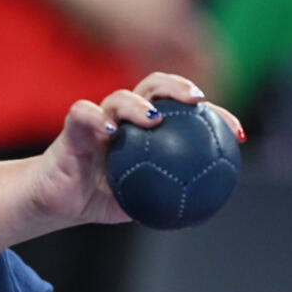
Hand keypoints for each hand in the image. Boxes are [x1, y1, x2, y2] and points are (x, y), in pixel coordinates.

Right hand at [28, 72, 242, 226]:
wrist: (55, 201)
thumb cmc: (98, 196)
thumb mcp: (141, 201)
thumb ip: (168, 197)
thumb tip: (209, 204)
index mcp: (145, 129)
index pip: (183, 110)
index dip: (214, 114)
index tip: (236, 133)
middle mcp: (124, 117)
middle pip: (154, 87)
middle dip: (178, 86)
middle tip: (197, 100)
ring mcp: (99, 118)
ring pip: (119, 97)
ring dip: (138, 104)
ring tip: (154, 118)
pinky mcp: (72, 127)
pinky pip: (82, 114)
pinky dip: (96, 117)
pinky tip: (110, 130)